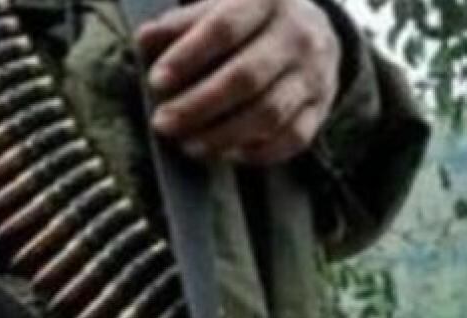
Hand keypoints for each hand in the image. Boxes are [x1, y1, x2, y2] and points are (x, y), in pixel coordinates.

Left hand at [136, 0, 340, 165]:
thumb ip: (180, 24)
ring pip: (268, 114)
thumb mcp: (216, 7)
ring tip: (188, 145)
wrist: (313, 29)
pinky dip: (256, 153)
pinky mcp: (322, 107)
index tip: (157, 81)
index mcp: (265, 0)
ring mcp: (314, 74)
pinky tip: (226, 154)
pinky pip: (291, 138)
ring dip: (223, 136)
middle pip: (246, 78)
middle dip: (199, 106)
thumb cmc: (250, 21)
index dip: (187, 57)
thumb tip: (144, 41)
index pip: (223, 29)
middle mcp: (297, 35)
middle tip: (164, 124)